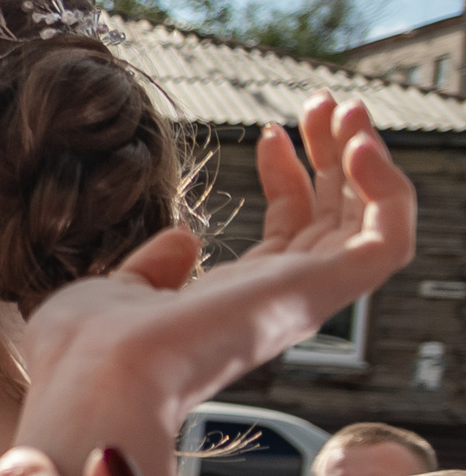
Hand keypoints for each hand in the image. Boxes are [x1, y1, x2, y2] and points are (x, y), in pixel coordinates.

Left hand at [16, 95, 413, 475]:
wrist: (95, 372)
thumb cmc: (88, 349)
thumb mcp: (120, 290)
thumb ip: (154, 268)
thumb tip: (184, 240)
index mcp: (232, 303)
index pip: (287, 235)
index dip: (287, 178)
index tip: (266, 133)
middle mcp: (275, 302)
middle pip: (333, 221)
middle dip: (334, 156)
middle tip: (327, 103)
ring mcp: (301, 298)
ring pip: (368, 225)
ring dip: (367, 161)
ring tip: (350, 108)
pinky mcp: (320, 292)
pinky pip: (387, 241)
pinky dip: (387, 190)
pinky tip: (359, 145)